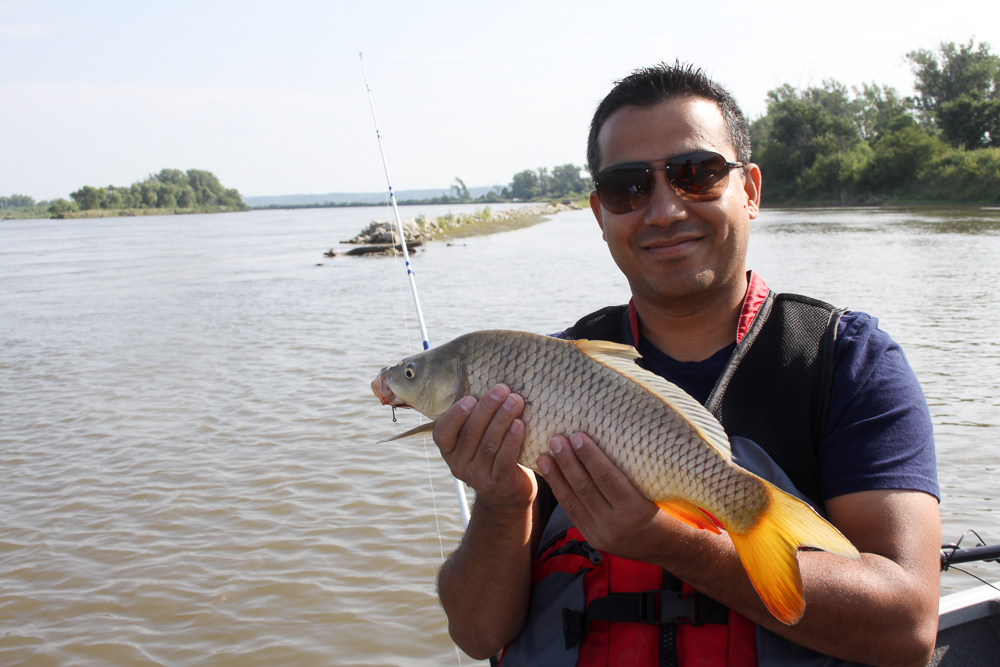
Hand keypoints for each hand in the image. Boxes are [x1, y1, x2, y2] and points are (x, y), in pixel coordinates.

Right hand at [432, 384, 536, 512]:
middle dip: (488, 408)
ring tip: (515, 401)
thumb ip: (476, 420)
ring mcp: (477, 476)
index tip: (471, 398)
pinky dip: (512, 440)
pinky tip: (520, 424)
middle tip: (502, 389)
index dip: (456, 415)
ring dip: (503, 419)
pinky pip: (504, 459)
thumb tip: (490, 385)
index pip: (443, 433)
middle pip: (471, 433)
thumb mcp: (477, 440)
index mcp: (449, 450)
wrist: (507, 495)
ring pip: (489, 444)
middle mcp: (458, 465)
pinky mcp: (498, 484)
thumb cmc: (492, 455)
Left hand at [538, 432, 674, 561]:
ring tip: (544, 457)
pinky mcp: (591, 537)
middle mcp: (615, 524)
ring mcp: (600, 534)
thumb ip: (629, 474)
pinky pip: (571, 512)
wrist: (663, 547)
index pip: (607, 478)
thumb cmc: (662, 511)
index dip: (590, 456)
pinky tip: (551, 477)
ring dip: (556, 477)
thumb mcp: (653, 492)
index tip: (577, 436)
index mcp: (635, 510)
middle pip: (585, 488)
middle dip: (567, 462)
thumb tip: (605, 440)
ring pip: (573, 501)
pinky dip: (560, 492)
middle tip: (555, 440)